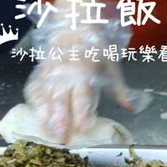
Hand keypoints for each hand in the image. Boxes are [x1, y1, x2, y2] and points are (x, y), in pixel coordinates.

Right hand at [23, 23, 138, 143]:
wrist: (74, 27)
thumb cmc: (95, 49)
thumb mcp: (112, 66)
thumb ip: (119, 89)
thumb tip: (131, 108)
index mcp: (85, 69)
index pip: (83, 94)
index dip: (82, 111)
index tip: (84, 128)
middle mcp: (65, 71)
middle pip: (61, 98)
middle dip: (60, 119)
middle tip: (62, 139)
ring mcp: (50, 72)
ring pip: (45, 96)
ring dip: (45, 116)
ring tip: (48, 134)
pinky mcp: (40, 72)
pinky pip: (34, 89)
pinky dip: (35, 104)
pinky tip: (37, 118)